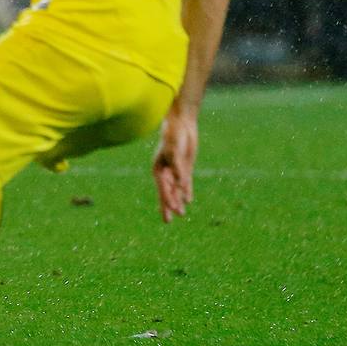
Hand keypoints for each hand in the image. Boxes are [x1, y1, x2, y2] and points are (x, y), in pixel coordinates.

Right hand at [153, 108, 197, 222]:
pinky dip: (186, 191)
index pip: (163, 189)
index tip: (172, 212)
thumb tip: (180, 185)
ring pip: (176, 189)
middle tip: (167, 222)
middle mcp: (165, 171)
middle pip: (166, 192)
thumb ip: (177, 168)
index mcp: (158, 168)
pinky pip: (185, 182)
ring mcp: (175, 169)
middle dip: (168, 206)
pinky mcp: (184, 166)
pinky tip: (188, 200)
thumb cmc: (174, 135)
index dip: (167, 201)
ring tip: (181, 215)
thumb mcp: (174, 151)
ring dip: (178, 201)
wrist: (181, 123)